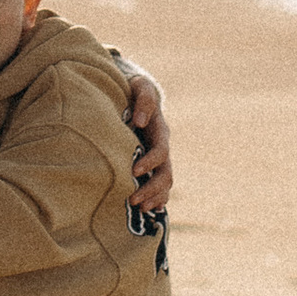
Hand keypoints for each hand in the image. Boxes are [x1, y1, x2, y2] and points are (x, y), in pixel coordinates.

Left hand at [125, 69, 172, 213]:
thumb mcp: (140, 86)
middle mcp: (161, 147)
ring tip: (140, 208)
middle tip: (133, 200)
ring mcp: (158, 159)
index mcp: (160, 131)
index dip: (150, 162)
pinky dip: (157, 199)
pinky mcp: (151, 167)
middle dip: (151, 188)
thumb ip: (144, 99)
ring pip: (164, 184)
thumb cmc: (132, 89)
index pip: (160, 151)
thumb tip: (142, 121)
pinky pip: (160, 188)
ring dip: (154, 197)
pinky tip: (149, 209)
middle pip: (165, 173)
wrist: (131, 95)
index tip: (134, 171)